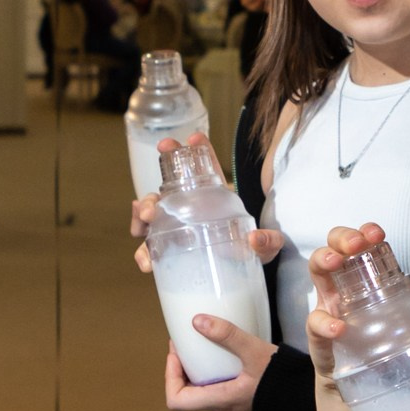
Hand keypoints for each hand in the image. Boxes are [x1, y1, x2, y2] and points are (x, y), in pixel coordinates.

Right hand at [131, 132, 278, 265]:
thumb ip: (268, 241)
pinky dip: (145, 252)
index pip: (209, 170)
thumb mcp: (268, 245)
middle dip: (154, 194)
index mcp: (218, 199)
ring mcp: (180, 227)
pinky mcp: (174, 247)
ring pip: (153, 216)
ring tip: (141, 227)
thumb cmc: (257, 251)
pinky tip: (146, 261)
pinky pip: (153, 247)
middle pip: (168, 192)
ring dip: (142, 218)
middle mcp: (194, 208)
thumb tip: (255, 238)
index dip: (201, 151)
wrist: (250, 272)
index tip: (194, 138)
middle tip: (149, 208)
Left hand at [162, 319, 275, 410]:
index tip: (177, 354)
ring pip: (202, 390)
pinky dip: (213, 371)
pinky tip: (224, 353)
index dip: (169, 376)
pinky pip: (218, 387)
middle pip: (187, 393)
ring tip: (203, 344)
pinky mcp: (244, 398)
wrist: (309, 393)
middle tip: (188, 342)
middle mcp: (222, 407)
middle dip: (182, 367)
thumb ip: (228, 335)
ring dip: (197, 368)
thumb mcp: (255, 351)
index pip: (176, 401)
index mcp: (219, 401)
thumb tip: (196, 320)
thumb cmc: (282, 376)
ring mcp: (233, 404)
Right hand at [305, 222, 409, 387]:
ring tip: (336, 262)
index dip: (366, 232)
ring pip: (317, 272)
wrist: (365, 383)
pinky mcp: (320, 336)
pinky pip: (315, 323)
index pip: (363, 246)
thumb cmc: (387, 346)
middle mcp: (345, 288)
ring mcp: (329, 308)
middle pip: (334, 248)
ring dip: (324, 260)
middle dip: (343, 237)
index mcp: (369, 281)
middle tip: (358, 243)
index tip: (378, 233)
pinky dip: (325, 322)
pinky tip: (340, 327)